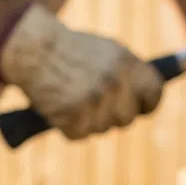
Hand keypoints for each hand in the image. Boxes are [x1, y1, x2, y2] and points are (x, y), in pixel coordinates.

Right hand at [0, 5, 162, 140]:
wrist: (32, 49)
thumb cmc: (67, 50)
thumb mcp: (104, 52)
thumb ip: (127, 73)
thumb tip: (146, 97)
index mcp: (126, 62)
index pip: (154, 91)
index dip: (147, 103)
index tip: (141, 108)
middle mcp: (115, 82)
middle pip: (127, 118)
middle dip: (112, 117)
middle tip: (94, 105)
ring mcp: (95, 100)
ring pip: (101, 129)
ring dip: (86, 121)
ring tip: (70, 97)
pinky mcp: (74, 115)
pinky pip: (78, 135)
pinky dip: (67, 127)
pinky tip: (58, 106)